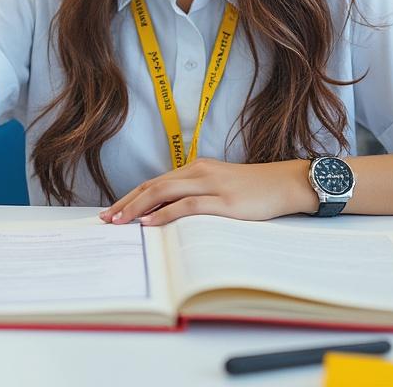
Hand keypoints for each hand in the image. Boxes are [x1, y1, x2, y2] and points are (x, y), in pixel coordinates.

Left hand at [99, 158, 314, 226]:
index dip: (130, 197)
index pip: (154, 182)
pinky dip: (165, 214)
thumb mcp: (219, 187)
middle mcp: (198, 172)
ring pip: (164, 192)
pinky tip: (150, 223)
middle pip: (152, 186)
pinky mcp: (224, 200)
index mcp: (195, 168)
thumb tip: (166, 215)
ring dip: (138, 208)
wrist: (285, 183)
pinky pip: (187, 206)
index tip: (112, 211)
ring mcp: (211, 184)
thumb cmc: (253, 189)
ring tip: (120, 222)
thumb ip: (195, 195)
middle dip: (126, 203)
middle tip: (106, 219)